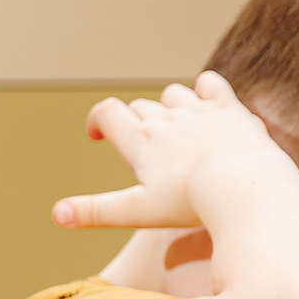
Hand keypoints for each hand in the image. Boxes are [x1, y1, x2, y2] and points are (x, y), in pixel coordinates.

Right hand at [53, 72, 289, 229]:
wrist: (243, 188)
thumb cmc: (189, 203)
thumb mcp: (135, 213)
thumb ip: (94, 212)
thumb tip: (55, 215)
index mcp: (139, 140)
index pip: (107, 112)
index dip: (97, 120)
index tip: (98, 136)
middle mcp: (166, 118)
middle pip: (140, 107)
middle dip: (134, 123)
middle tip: (144, 153)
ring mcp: (199, 110)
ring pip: (172, 94)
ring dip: (168, 107)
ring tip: (174, 131)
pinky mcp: (230, 109)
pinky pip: (210, 83)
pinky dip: (203, 90)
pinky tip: (206, 105)